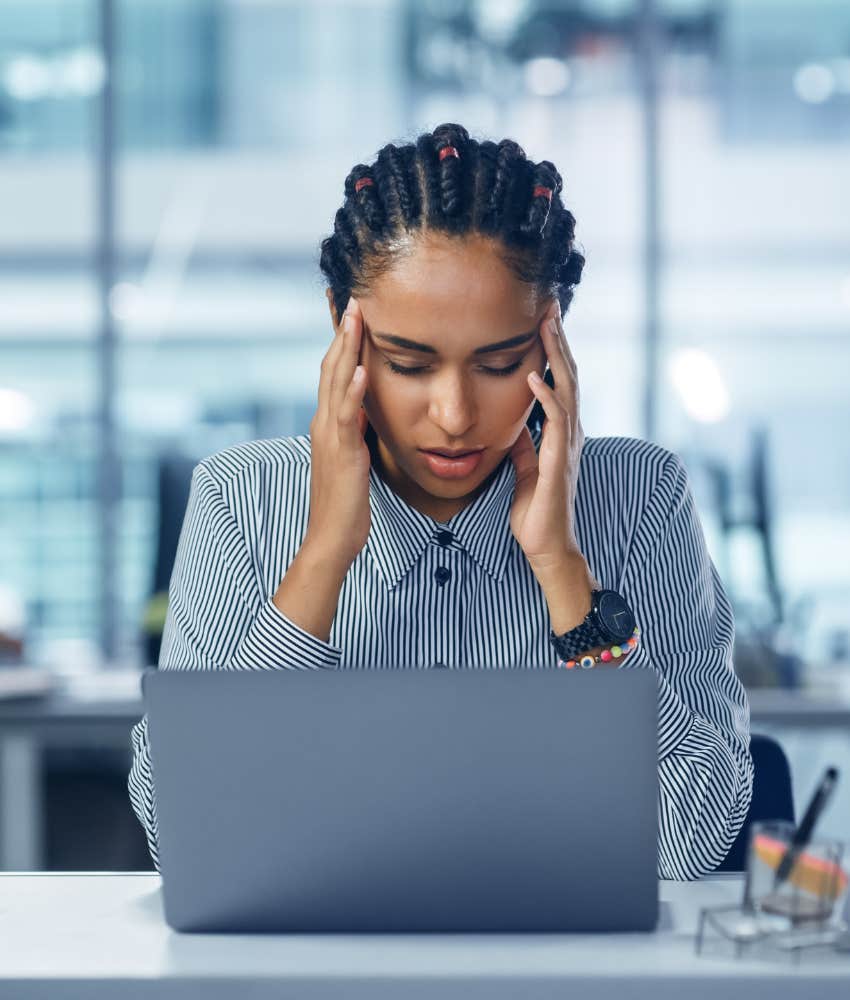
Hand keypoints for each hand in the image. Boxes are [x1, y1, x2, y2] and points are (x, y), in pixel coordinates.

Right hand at [304, 297, 370, 572]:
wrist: (332, 537)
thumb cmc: (346, 503)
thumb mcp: (353, 458)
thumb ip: (356, 431)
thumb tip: (366, 410)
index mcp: (328, 423)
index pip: (334, 372)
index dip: (343, 341)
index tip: (352, 311)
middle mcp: (324, 423)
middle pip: (331, 367)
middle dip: (343, 331)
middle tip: (352, 296)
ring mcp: (330, 436)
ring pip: (336, 382)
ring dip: (346, 348)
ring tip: (356, 316)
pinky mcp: (341, 453)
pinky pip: (347, 416)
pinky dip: (353, 390)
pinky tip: (361, 368)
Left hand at [509, 302, 584, 575]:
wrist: (546, 547)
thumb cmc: (536, 512)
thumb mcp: (525, 471)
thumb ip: (524, 447)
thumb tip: (514, 429)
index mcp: (560, 433)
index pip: (560, 381)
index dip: (553, 350)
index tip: (542, 319)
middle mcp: (569, 433)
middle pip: (568, 375)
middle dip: (559, 339)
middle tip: (550, 304)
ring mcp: (567, 445)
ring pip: (568, 389)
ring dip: (557, 355)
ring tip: (547, 323)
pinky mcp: (559, 461)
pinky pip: (555, 421)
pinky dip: (546, 395)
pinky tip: (536, 374)